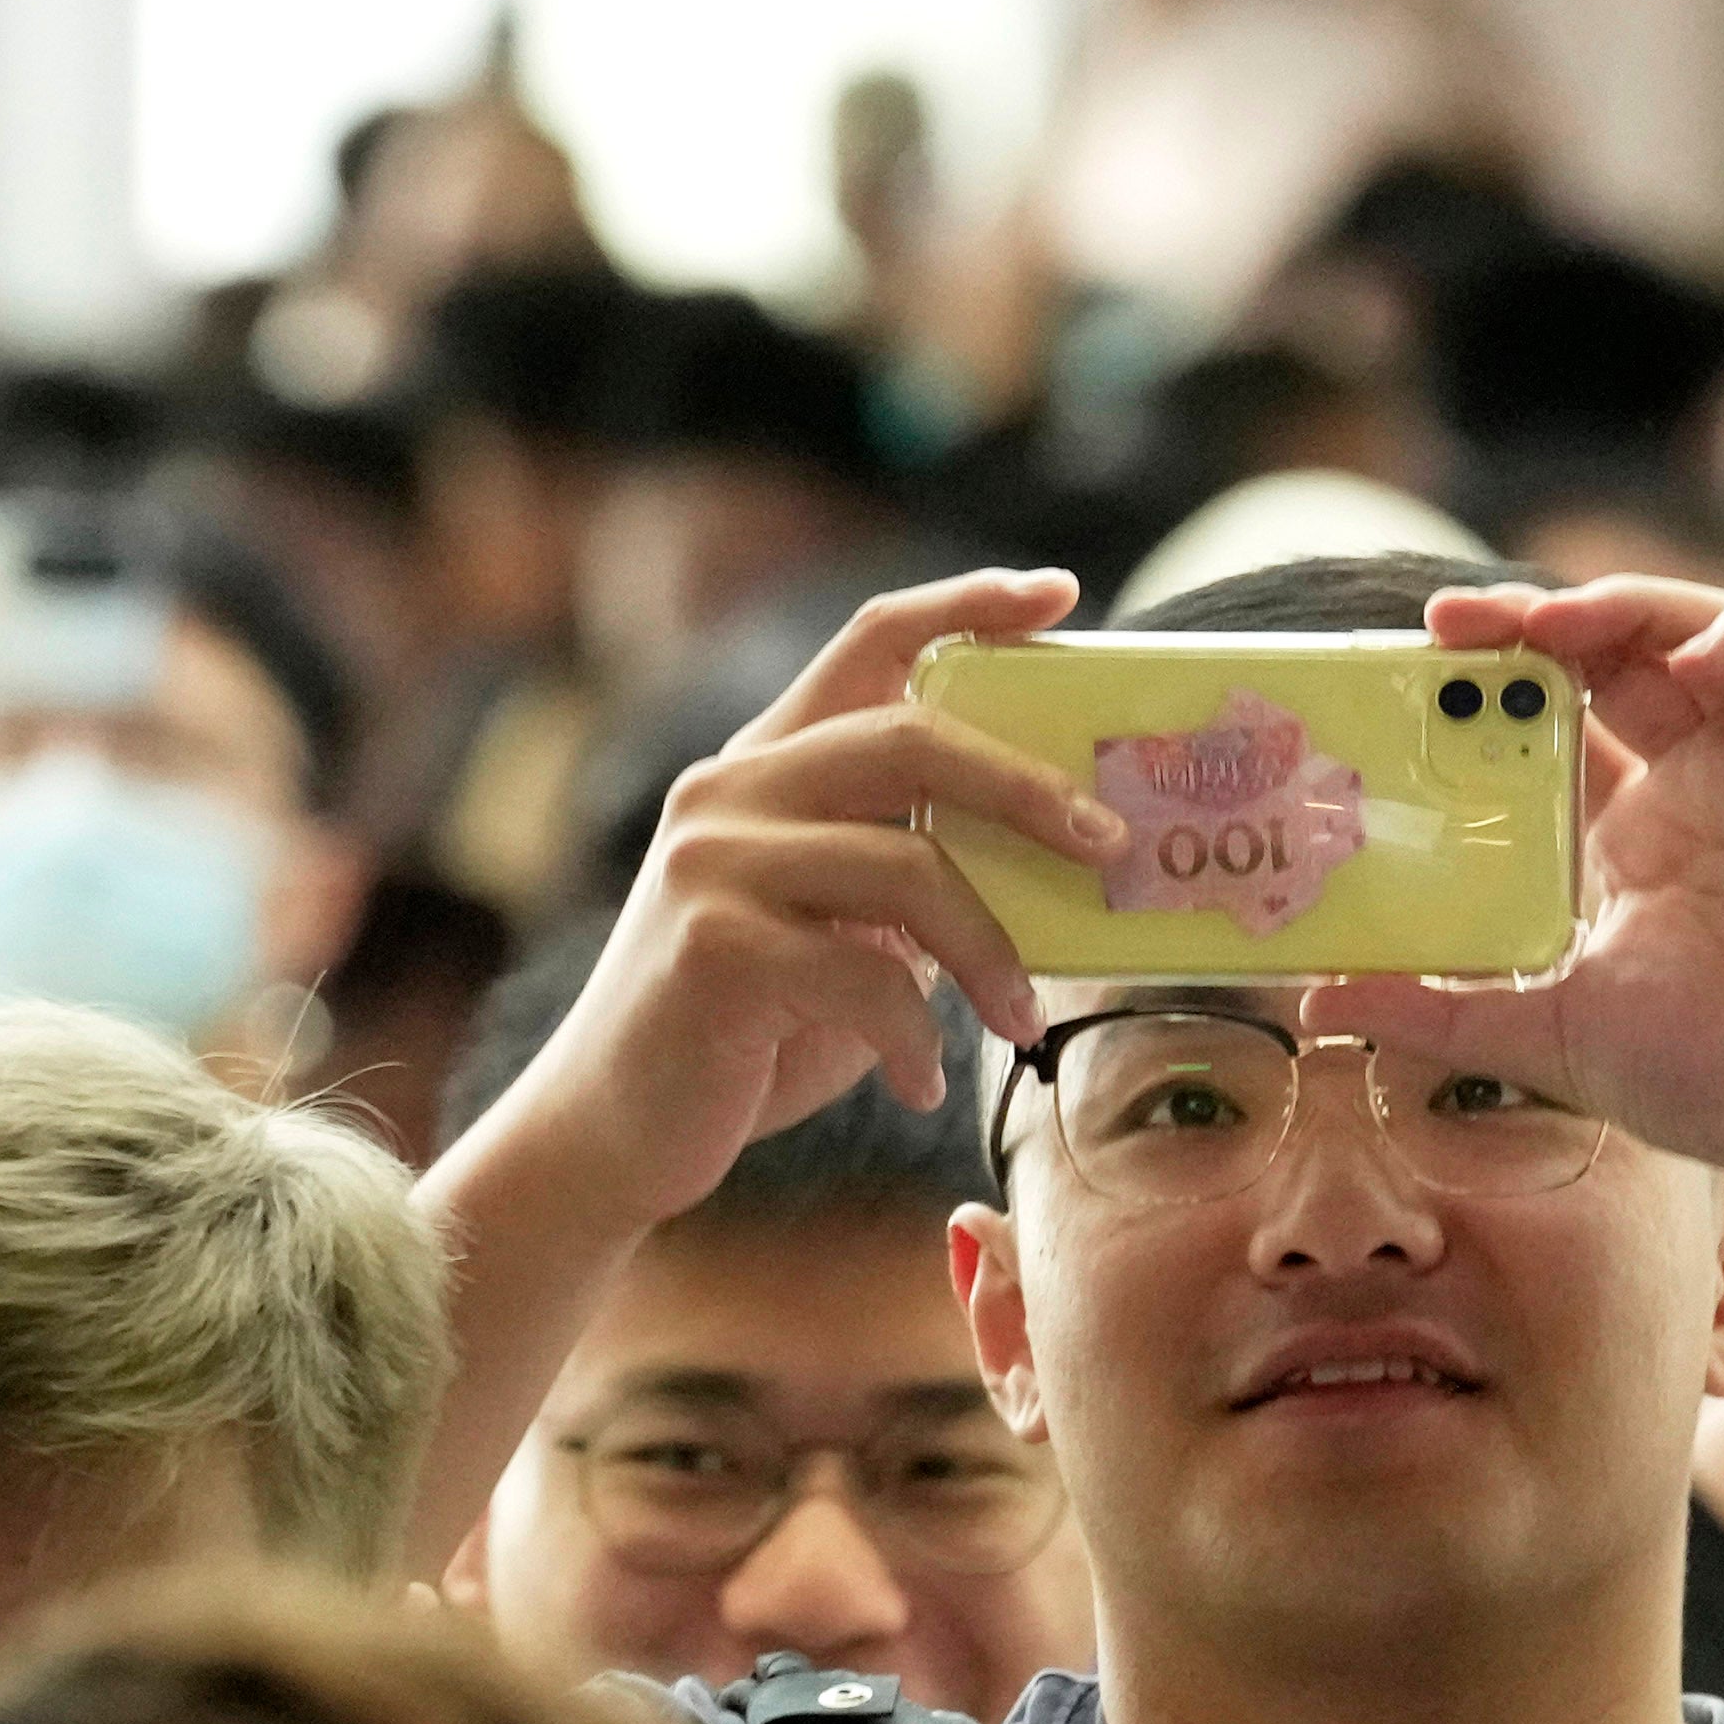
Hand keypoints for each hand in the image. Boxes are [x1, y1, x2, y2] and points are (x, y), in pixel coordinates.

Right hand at [485, 572, 1128, 1235]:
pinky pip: (867, 976)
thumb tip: (1053, 859)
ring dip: (990, 953)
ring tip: (1021, 1022)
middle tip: (1108, 845)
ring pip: (906, 867)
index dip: (967, 606)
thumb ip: (908, 875)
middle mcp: (730, 790)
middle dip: (1026, 788)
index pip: (869, 642)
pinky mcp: (712, 946)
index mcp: (766, 765)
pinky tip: (920, 1083)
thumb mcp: (838, 932)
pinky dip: (916, 1038)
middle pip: (908, 738)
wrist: (615, 1129)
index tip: (1059, 594)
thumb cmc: (747, 1032)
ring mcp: (712, 861)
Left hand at [1303, 578, 1723, 1225]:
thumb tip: (1316, 996)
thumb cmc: (1714, 1083)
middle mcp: (1695, 786)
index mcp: (1628, 838)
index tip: (1409, 674)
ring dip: (1622, 606)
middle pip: (1609, 657)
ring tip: (1550, 622)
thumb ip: (1439, 1011)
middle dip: (1533, 624)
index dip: (1488, 687)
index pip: (1549, 726)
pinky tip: (1692, 654)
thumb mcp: (1545, 1034)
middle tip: (1449, 625)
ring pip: (1694, 630)